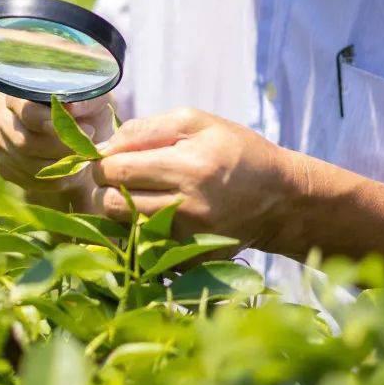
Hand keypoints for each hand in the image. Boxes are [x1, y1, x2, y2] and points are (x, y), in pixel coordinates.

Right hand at [0, 91, 115, 210]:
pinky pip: (28, 180)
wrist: (83, 136)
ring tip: (85, 160)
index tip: (85, 129)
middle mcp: (0, 115)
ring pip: (27, 164)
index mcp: (16, 91)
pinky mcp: (5, 167)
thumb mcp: (94, 99)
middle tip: (88, 149)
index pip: (27, 111)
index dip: (54, 124)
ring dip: (61, 166)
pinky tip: (73, 172)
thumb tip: (71, 107)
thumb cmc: (87, 111)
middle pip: (24, 141)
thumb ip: (86, 100)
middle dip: (61, 149)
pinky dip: (55, 180)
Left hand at [92, 105, 305, 247]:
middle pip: (112, 203)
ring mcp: (190, 239)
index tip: (112, 157)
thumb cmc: (235, 151)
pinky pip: (146, 247)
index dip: (103, 161)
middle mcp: (188, 207)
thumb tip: (103, 147)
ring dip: (124, 209)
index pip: (116, 169)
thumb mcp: (197, 122)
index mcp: (189, 166)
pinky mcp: (192, 262)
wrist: (280, 198)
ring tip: (145, 194)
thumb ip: (145, 129)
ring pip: (124, 227)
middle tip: (123, 177)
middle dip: (109, 187)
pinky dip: (145, 230)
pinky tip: (164, 216)